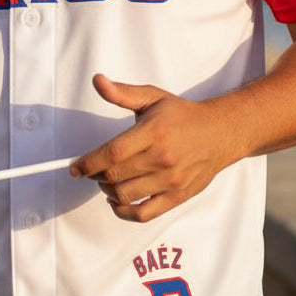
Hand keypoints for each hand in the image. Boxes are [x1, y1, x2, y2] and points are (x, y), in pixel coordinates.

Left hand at [70, 74, 239, 222]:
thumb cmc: (184, 115)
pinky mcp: (177, 196)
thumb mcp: (153, 97)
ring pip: (125, 195)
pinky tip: (118, 201)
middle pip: (115, 175)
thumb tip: (98, 81)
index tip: (74, 167)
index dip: (87, 163)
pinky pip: (144, 213)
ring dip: (107, 191)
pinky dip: (124, 212)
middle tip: (90, 170)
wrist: (221, 133)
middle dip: (95, 175)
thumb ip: (123, 92)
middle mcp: (162, 158)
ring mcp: (171, 180)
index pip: (112, 153)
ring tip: (106, 180)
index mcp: (154, 132)